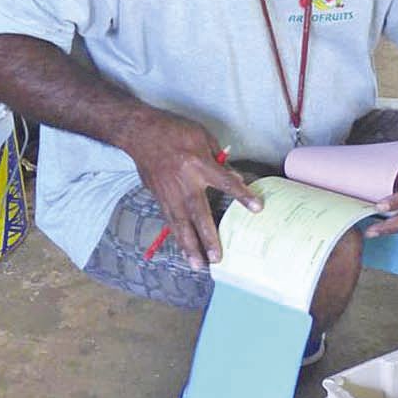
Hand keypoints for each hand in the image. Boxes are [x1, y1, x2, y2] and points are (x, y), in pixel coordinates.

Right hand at [122, 107, 260, 269]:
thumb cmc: (174, 131)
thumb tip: (236, 179)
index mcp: (198, 164)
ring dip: (189, 246)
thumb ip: (219, 161)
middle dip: (208, 237)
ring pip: (181, 224)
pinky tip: (184, 251)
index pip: (226, 182)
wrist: (140, 133)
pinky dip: (177, 237)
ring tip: (198, 265)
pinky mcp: (159, 197)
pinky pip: (170, 221)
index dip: (242, 195)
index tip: (257, 208)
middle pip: (199, 214)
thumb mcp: (202, 137)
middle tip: (217, 258)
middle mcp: (184, 183)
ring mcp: (169, 193)